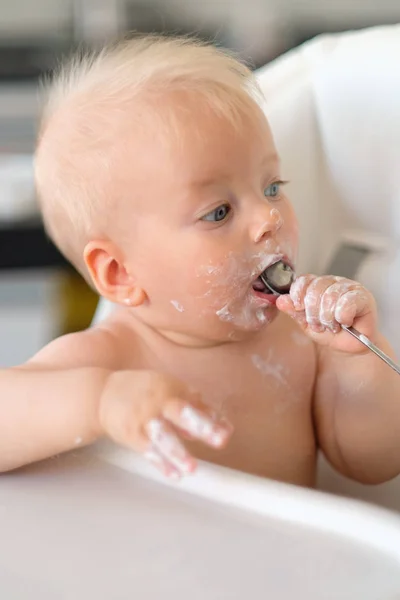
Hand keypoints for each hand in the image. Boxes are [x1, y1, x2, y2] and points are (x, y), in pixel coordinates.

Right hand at [99, 370, 231, 479]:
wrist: (102, 394)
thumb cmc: (143, 392)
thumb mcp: (169, 390)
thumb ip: (197, 406)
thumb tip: (224, 425)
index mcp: (171, 389)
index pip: (196, 404)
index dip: (212, 418)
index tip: (227, 432)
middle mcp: (158, 402)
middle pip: (181, 413)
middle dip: (202, 426)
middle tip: (220, 440)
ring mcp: (144, 418)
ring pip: (163, 436)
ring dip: (178, 452)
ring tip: (192, 468)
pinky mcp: (130, 434)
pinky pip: (147, 450)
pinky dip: (160, 463)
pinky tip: (174, 474)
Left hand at [276, 275, 377, 352]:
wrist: (349, 347)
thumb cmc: (330, 332)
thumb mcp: (307, 323)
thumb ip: (295, 311)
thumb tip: (280, 300)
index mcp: (318, 285)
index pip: (304, 280)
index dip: (298, 294)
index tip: (298, 308)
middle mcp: (333, 282)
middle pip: (315, 289)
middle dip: (313, 313)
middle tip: (319, 325)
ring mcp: (349, 287)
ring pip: (330, 296)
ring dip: (328, 317)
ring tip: (332, 326)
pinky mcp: (363, 296)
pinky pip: (347, 302)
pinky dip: (342, 316)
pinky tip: (345, 322)